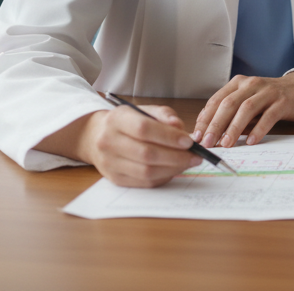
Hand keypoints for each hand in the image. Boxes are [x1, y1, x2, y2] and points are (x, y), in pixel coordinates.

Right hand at [67, 105, 201, 187]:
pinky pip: (144, 182)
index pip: (144, 129)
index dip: (169, 137)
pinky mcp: (115, 178)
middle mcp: (109, 142)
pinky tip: (174, 169)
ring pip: (146, 171)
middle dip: (176, 156)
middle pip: (146, 154)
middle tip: (195, 156)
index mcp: (117, 120)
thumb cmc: (127, 122)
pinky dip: (164, 176)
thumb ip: (164, 115)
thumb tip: (179, 128)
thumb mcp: (144, 110)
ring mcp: (110, 163)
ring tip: (188, 162)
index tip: (189, 141)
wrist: (97, 137)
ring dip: (173, 169)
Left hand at [193, 72, 293, 147]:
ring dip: (234, 128)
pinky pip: (268, 116)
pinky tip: (252, 141)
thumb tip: (208, 131)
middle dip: (216, 124)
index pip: (216, 100)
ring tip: (226, 144)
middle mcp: (251, 84)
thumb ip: (230, 112)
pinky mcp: (282, 102)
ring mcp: (268, 92)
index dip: (205, 118)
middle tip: (208, 142)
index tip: (197, 135)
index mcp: (238, 83)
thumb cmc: (270, 97)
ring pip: (246, 109)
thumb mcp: (247, 100)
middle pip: (229, 104)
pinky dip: (258, 129)